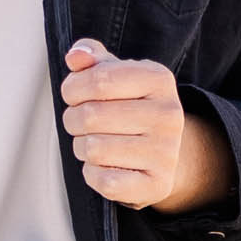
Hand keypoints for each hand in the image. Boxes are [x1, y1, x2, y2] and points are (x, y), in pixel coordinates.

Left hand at [59, 42, 233, 214]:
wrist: (163, 154)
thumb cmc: (130, 109)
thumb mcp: (116, 76)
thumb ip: (92, 60)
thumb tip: (76, 55)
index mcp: (159, 79)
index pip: (98, 79)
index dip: (72, 88)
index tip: (72, 95)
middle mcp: (168, 114)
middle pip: (91, 116)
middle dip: (73, 120)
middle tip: (81, 123)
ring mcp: (166, 152)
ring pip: (93, 149)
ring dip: (82, 148)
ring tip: (94, 143)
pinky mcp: (158, 184)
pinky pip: (103, 180)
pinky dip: (93, 174)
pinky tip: (104, 166)